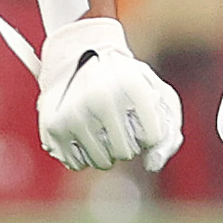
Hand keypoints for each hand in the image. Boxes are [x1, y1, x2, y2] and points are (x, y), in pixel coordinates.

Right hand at [0, 13, 184, 172]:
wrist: (81, 56)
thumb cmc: (128, 83)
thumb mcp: (158, 97)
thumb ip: (169, 135)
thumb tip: (153, 165)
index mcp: (133, 84)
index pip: (153, 137)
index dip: (150, 132)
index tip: (141, 116)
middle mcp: (102, 97)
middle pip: (126, 153)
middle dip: (127, 144)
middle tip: (119, 122)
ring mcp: (75, 112)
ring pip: (102, 162)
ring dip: (106, 152)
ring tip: (101, 128)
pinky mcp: (54, 126)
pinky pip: (77, 164)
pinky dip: (83, 155)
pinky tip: (84, 133)